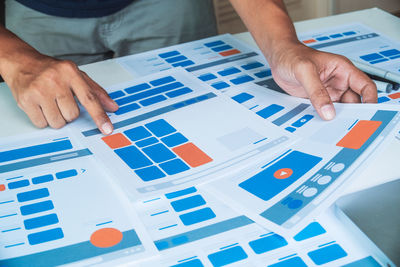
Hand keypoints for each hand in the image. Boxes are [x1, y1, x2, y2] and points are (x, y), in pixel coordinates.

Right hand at [3, 52, 117, 133]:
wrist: (21, 62)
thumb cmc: (52, 70)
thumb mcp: (76, 75)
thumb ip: (96, 91)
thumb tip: (112, 107)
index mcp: (71, 72)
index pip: (89, 98)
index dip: (99, 115)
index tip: (107, 128)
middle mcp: (55, 80)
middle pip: (72, 115)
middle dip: (69, 113)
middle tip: (61, 101)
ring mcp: (39, 90)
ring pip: (57, 122)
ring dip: (56, 118)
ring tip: (50, 103)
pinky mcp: (25, 100)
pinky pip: (41, 123)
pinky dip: (43, 119)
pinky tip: (40, 106)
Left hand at [268, 42, 376, 119]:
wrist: (278, 58)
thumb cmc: (292, 56)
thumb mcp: (305, 71)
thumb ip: (316, 91)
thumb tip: (328, 111)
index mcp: (343, 70)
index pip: (365, 86)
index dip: (370, 99)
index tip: (368, 113)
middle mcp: (338, 82)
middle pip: (353, 102)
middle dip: (352, 114)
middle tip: (348, 127)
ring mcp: (328, 92)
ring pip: (338, 109)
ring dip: (336, 118)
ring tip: (333, 128)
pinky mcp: (316, 100)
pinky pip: (324, 111)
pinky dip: (323, 118)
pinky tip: (319, 124)